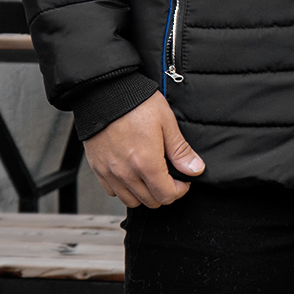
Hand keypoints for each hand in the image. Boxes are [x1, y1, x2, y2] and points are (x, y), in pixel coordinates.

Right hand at [83, 92, 203, 207]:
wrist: (105, 92)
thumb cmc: (136, 102)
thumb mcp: (166, 121)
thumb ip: (180, 150)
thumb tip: (195, 169)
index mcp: (146, 162)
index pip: (166, 195)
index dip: (180, 190)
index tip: (183, 179)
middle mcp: (126, 173)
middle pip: (150, 201)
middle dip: (163, 192)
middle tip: (168, 175)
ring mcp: (110, 173)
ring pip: (131, 201)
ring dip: (144, 193)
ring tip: (149, 173)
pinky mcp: (98, 169)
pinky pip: (112, 191)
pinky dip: (124, 188)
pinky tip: (130, 171)